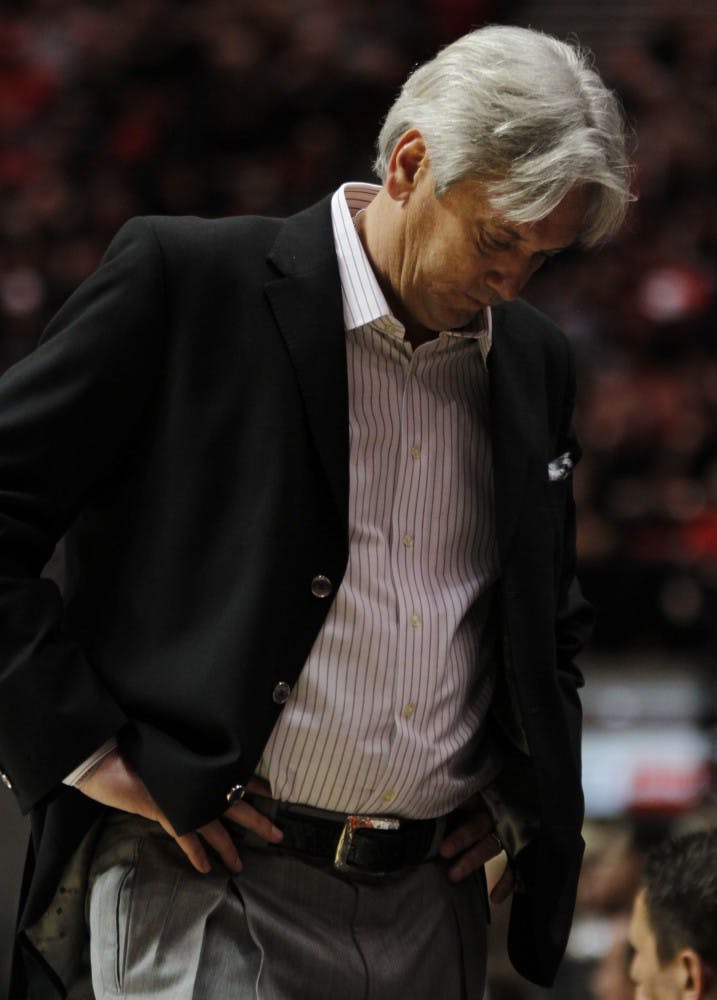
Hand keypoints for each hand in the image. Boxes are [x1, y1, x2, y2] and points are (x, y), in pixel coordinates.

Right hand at [77, 750, 281, 874]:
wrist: (111, 758)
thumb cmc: (141, 750)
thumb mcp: (171, 752)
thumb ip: (189, 759)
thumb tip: (202, 763)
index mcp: (203, 766)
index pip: (237, 775)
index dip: (255, 784)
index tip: (273, 791)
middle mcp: (199, 784)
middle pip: (236, 804)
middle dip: (258, 820)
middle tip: (279, 835)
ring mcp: (184, 800)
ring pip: (215, 827)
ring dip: (229, 848)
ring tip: (241, 866)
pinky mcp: (167, 814)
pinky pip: (186, 838)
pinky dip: (196, 853)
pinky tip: (206, 869)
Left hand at [438, 795, 514, 901]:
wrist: (511, 813)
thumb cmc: (478, 807)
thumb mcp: (468, 801)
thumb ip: (452, 804)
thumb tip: (426, 804)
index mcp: (479, 801)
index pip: (467, 802)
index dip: (456, 806)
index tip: (437, 811)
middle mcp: (492, 816)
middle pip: (476, 827)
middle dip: (460, 839)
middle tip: (443, 851)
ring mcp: (504, 834)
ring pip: (490, 847)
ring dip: (472, 861)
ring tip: (453, 876)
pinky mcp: (513, 852)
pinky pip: (512, 868)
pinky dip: (505, 883)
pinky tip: (495, 898)